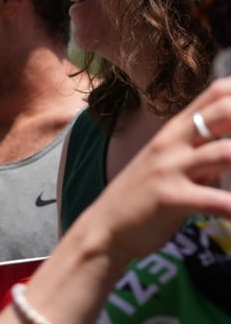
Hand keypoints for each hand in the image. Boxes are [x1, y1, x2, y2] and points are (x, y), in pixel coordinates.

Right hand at [79, 76, 230, 265]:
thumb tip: (230, 153)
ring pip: (226, 153)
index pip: (216, 94)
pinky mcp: (170, 199)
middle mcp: (171, 143)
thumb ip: (202, 156)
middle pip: (224, 112)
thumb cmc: (141, 200)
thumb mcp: (169, 167)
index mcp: (173, 131)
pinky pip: (217, 201)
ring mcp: (169, 169)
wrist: (104, 229)